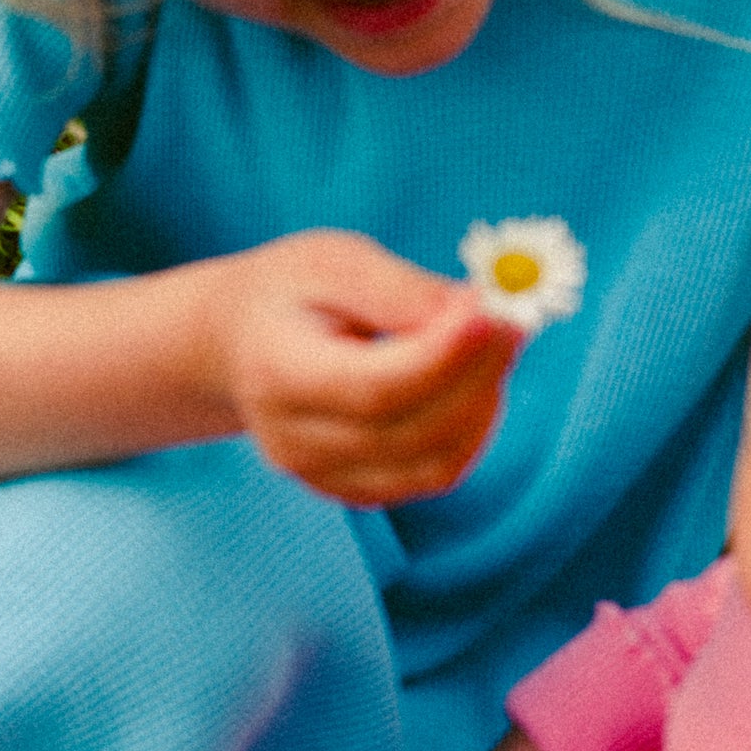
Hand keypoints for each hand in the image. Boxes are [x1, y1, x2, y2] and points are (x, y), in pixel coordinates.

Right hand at [212, 230, 518, 506]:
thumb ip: (399, 289)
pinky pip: (433, 474)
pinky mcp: (353, 489)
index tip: (493, 309)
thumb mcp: (332, 261)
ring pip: (434, 463)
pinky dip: (471, 429)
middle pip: (412, 431)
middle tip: (514, 315)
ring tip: (495, 341)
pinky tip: (474, 379)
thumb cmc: (289, 291)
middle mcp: (293, 441)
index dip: (444, 356)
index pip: (374, 387)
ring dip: (484, 402)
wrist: (235, 345)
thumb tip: (478, 315)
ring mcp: (321, 476)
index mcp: (277, 373)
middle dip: (479, 373)